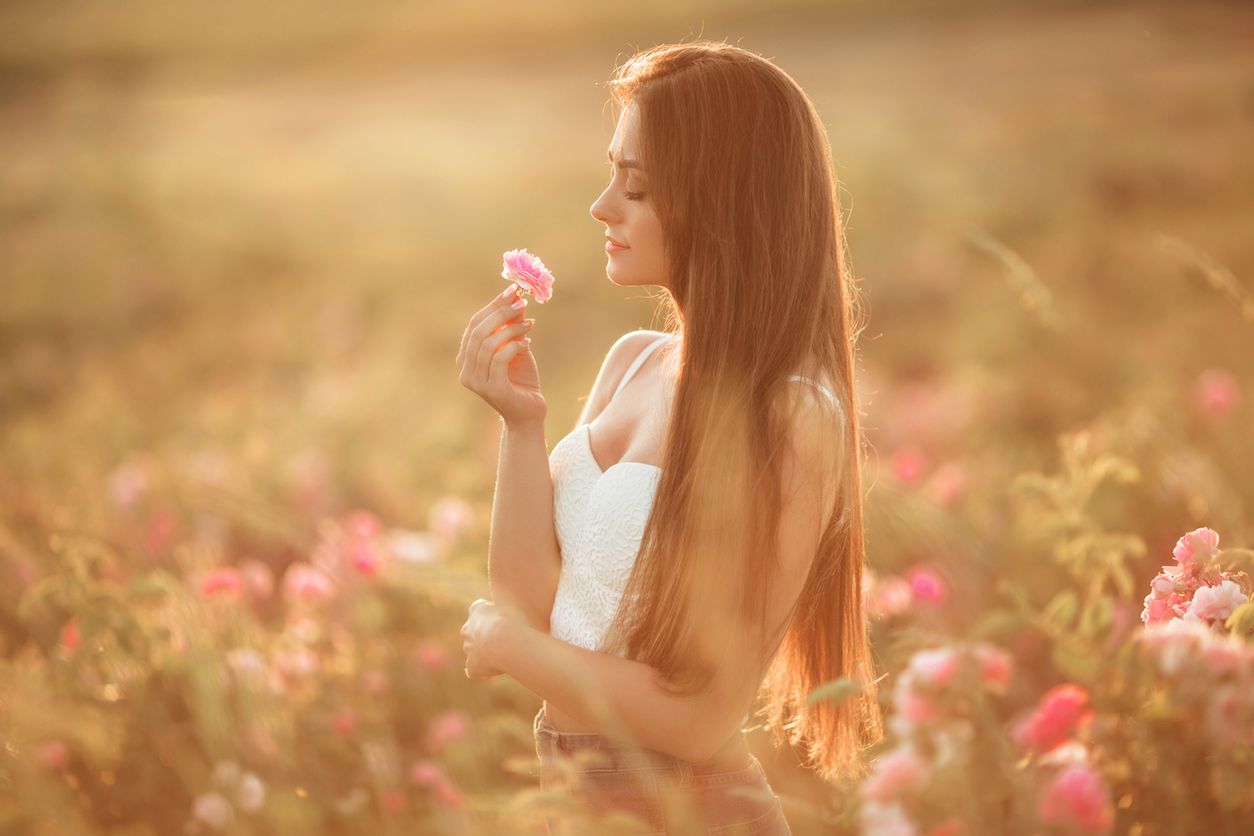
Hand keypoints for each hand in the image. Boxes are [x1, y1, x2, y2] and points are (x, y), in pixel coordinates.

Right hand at [457, 285, 544, 428]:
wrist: (529, 414)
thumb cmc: (521, 381)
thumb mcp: (516, 348)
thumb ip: (512, 327)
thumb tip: (516, 298)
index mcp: (466, 358)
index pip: (474, 324)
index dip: (493, 305)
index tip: (512, 290)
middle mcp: (466, 370)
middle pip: (478, 331)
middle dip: (501, 313)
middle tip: (522, 302)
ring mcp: (477, 382)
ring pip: (488, 344)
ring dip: (511, 329)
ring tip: (530, 324)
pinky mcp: (492, 389)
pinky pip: (500, 359)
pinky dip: (514, 346)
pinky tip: (527, 342)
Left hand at [459, 597, 524, 679]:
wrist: (507, 642)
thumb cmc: (516, 621)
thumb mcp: (516, 606)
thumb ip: (512, 609)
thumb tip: (526, 605)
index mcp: (477, 610)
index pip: (478, 609)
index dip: (491, 616)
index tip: (503, 621)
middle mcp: (468, 628)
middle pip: (471, 631)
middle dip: (482, 635)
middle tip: (502, 640)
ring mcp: (469, 648)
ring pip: (472, 650)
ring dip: (483, 653)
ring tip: (504, 656)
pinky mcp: (472, 667)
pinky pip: (473, 671)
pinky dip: (481, 672)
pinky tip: (492, 673)